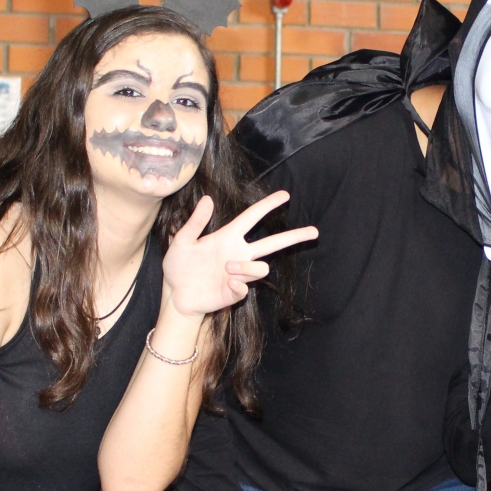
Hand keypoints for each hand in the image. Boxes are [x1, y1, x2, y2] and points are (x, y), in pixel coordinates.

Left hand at [163, 192, 316, 318]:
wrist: (176, 294)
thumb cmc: (178, 266)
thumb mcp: (181, 241)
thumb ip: (195, 222)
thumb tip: (208, 199)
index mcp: (227, 237)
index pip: (252, 218)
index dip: (268, 205)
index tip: (285, 195)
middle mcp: (238, 253)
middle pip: (273, 243)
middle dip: (294, 237)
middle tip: (314, 231)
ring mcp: (239, 273)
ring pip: (262, 267)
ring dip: (248, 266)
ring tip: (228, 267)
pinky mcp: (235, 292)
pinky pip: (246, 286)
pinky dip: (239, 284)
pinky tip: (227, 282)